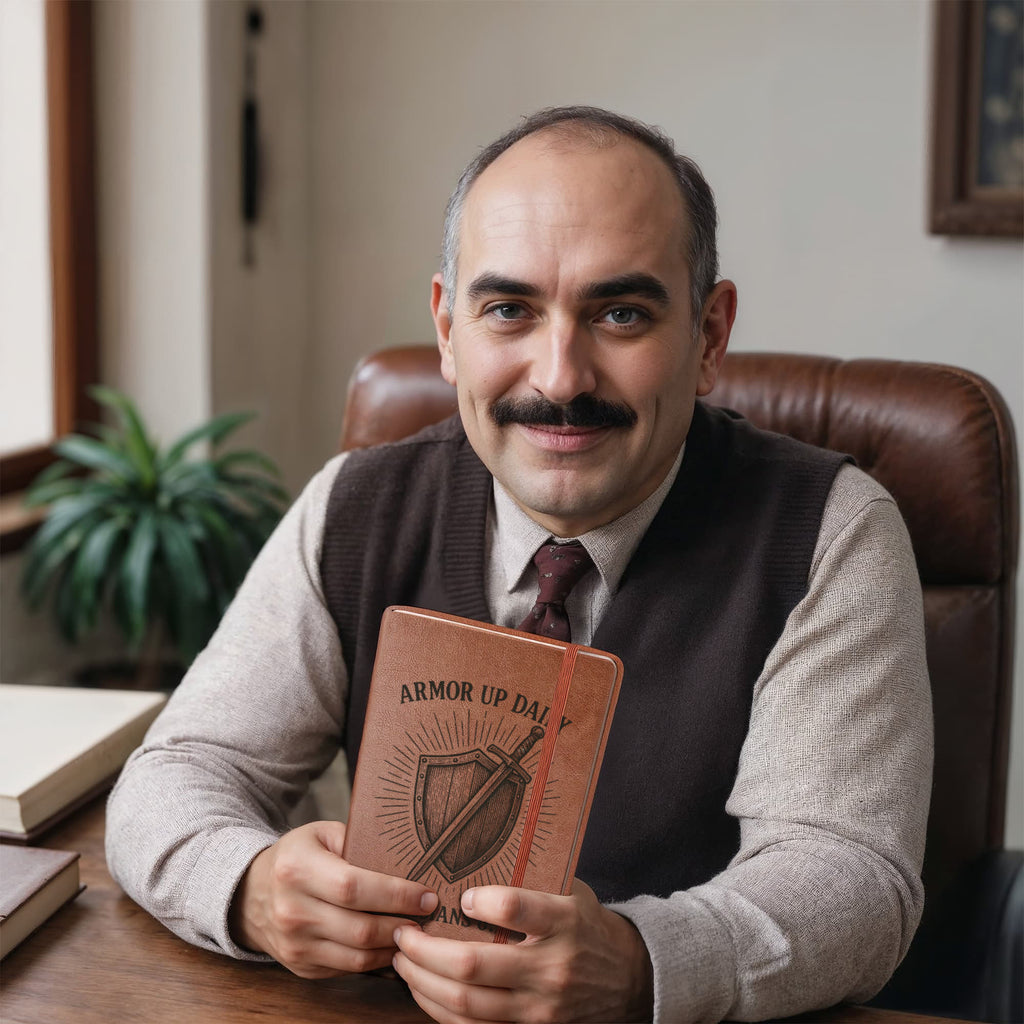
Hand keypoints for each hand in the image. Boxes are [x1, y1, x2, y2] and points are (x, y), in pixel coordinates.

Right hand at [229, 820, 437, 978]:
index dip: (396, 895)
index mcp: (297, 869)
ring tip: (416, 932)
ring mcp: (294, 945)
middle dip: (402, 924)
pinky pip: (347, 970)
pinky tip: (391, 945)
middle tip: (429, 916)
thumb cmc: (297, 857)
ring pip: (357, 956)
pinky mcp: (300, 966)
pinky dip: (375, 960)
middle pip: (360, 928)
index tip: (426, 895)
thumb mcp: (322, 834)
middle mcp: (292, 911)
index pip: (354, 888)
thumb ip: (360, 843)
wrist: (249, 894)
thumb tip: (410, 859)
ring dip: (393, 946)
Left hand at [392, 880, 653, 1022]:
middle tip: (403, 931)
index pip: (514, 909)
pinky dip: (439, 1010)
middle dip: (424, 948)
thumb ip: (531, 881)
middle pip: (473, 965)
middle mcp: (550, 968)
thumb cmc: (587, 926)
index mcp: (563, 922)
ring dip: (422, 981)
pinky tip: (424, 988)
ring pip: (465, 1003)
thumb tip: (474, 853)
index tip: (459, 896)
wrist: (628, 980)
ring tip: (403, 960)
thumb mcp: (571, 892)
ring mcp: (539, 1008)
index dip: (478, 902)